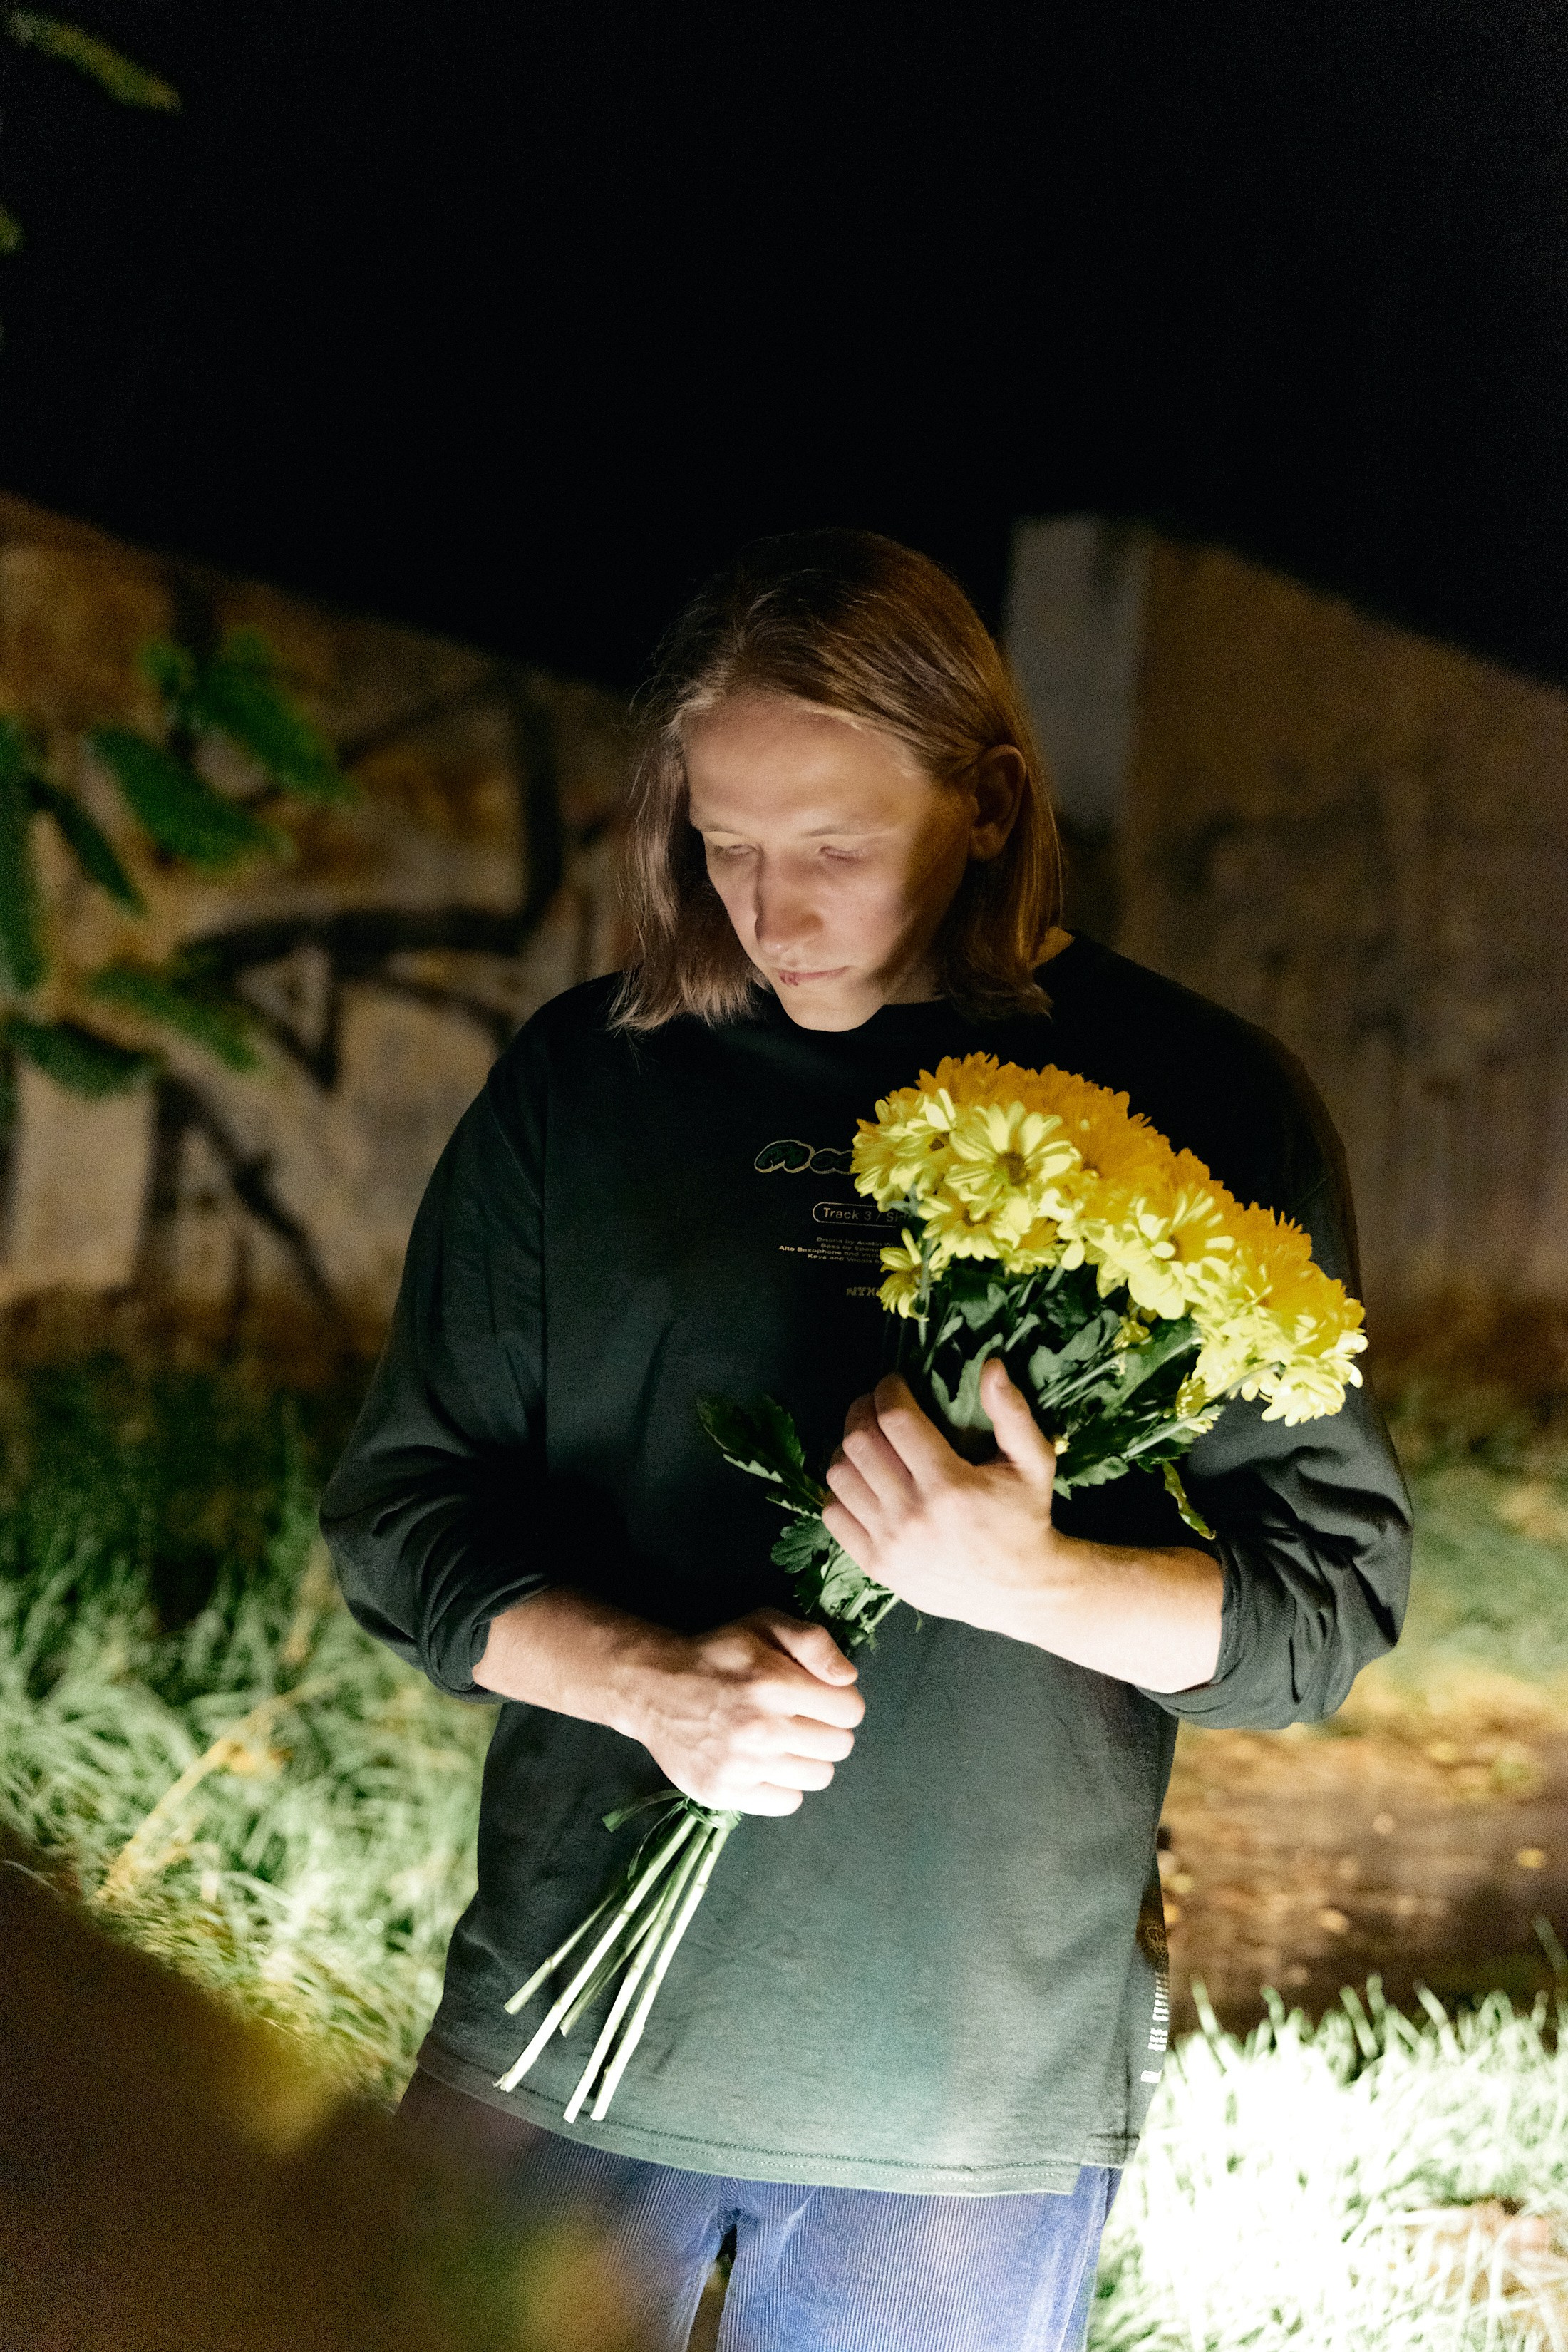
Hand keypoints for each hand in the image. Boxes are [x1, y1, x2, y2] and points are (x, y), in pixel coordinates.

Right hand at [622, 1607, 864, 1816]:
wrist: (654, 1689)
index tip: (820, 1697)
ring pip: (819, 1776)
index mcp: (773, 1682)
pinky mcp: (725, 1793)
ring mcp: (741, 1766)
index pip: (849, 1710)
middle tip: (801, 1718)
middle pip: (838, 1746)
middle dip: (828, 1729)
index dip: (840, 1701)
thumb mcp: (765, 1625)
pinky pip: (788, 1802)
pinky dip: (783, 1784)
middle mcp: (759, 1729)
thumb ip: (814, 1642)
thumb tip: (847, 1679)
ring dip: (808, 1758)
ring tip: (783, 1741)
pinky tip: (765, 1763)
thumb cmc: (718, 1655)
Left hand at [822, 1361, 1061, 1634]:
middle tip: (876, 1404)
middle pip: (859, 1442)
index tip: (895, 1382)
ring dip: (847, 1448)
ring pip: (838, 1475)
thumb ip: (1012, 1412)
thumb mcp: (1034, 1462)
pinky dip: (840, 1489)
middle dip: (862, 1409)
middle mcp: (913, 1515)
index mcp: (951, 1485)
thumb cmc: (1026, 1519)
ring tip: (867, 1439)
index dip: (888, 1390)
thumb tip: (991, 1364)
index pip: (895, 1419)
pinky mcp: (876, 1566)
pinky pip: (832, 1515)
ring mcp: (890, 1544)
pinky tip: (862, 1479)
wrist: (1020, 1592)